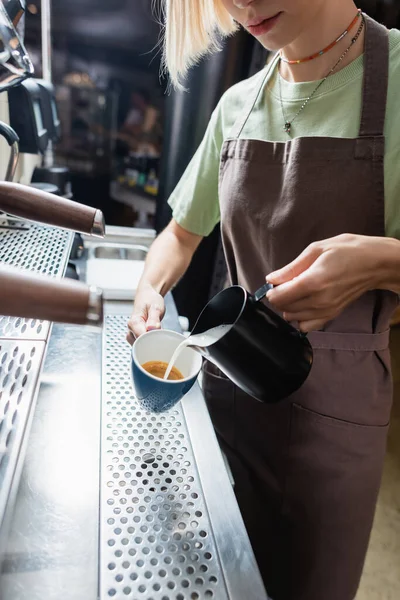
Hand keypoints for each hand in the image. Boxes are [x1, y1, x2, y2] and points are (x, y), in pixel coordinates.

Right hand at [127, 283, 164, 343]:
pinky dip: (151, 343)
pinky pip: (144, 346)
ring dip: (153, 343)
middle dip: (153, 343)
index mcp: (134, 323)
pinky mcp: (136, 338)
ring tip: (158, 332)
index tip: (160, 335)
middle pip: (142, 346)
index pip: (142, 339)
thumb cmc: (150, 300)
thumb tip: (152, 328)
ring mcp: (133, 336)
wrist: (147, 297)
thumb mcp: (155, 307)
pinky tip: (156, 336)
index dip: (153, 339)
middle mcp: (131, 331)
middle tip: (161, 334)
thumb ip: (154, 318)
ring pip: (143, 347)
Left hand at [266, 234, 382, 331]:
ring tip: (298, 292)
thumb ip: (291, 268)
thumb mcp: (316, 249)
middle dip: (279, 297)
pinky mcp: (331, 316)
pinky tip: (304, 304)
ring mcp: (326, 311)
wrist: (375, 263)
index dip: (272, 290)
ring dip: (289, 307)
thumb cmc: (347, 251)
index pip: (278, 297)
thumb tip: (271, 279)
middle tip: (287, 283)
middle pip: (283, 308)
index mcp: (313, 282)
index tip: (276, 282)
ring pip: (292, 318)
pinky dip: (301, 318)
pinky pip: (306, 326)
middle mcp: (318, 301)